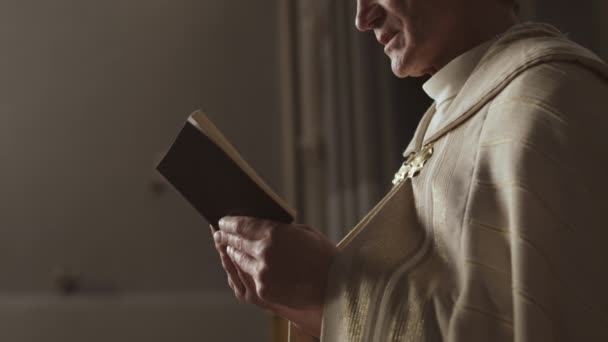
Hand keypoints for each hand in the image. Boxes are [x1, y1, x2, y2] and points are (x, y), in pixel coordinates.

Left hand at [211, 216, 336, 336]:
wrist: (337, 288)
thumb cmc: (325, 258)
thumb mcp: (304, 233)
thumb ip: (281, 230)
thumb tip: (262, 227)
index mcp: (274, 234)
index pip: (243, 225)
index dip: (230, 222)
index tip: (222, 220)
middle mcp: (264, 253)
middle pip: (236, 242)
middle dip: (226, 236)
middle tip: (219, 233)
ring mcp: (262, 274)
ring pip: (238, 260)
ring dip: (231, 253)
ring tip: (227, 247)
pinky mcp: (263, 291)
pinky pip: (246, 278)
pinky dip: (241, 270)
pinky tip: (238, 265)